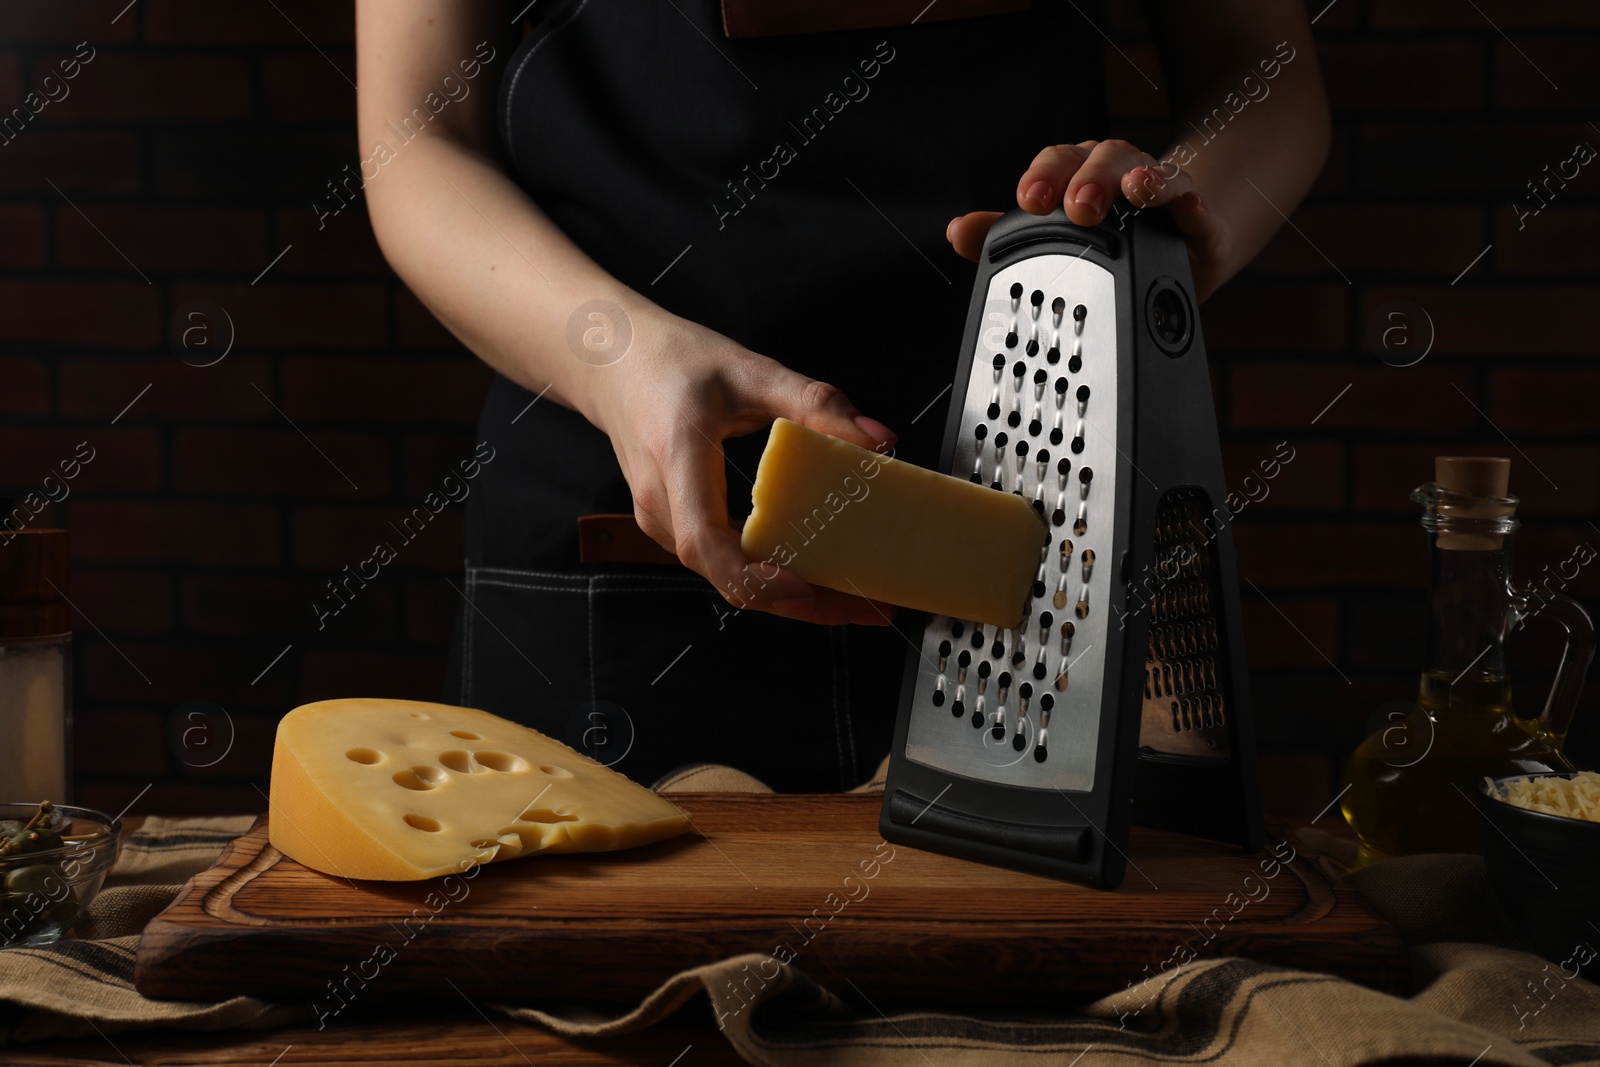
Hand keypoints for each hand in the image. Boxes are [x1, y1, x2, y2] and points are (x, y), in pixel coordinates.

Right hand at [587, 311, 898, 626]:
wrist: (611, 360)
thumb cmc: (675, 360)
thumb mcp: (752, 370)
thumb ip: (817, 403)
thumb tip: (880, 440)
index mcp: (677, 457)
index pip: (704, 540)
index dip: (751, 576)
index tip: (801, 587)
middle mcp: (660, 501)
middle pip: (723, 575)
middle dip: (795, 601)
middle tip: (863, 607)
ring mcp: (659, 518)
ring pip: (723, 576)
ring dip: (785, 594)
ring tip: (851, 595)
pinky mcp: (671, 523)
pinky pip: (720, 560)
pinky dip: (766, 573)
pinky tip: (812, 570)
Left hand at [946, 139, 1230, 300]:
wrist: (1175, 253)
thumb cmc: (1110, 241)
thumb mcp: (1056, 243)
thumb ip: (1005, 239)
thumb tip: (956, 232)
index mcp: (1079, 176)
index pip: (1056, 163)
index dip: (1041, 177)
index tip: (1028, 201)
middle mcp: (1117, 174)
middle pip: (1100, 157)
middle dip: (1087, 177)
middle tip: (1077, 206)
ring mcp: (1159, 192)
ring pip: (1147, 169)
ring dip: (1137, 178)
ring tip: (1131, 192)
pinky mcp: (1196, 218)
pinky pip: (1194, 202)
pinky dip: (1189, 202)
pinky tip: (1187, 206)